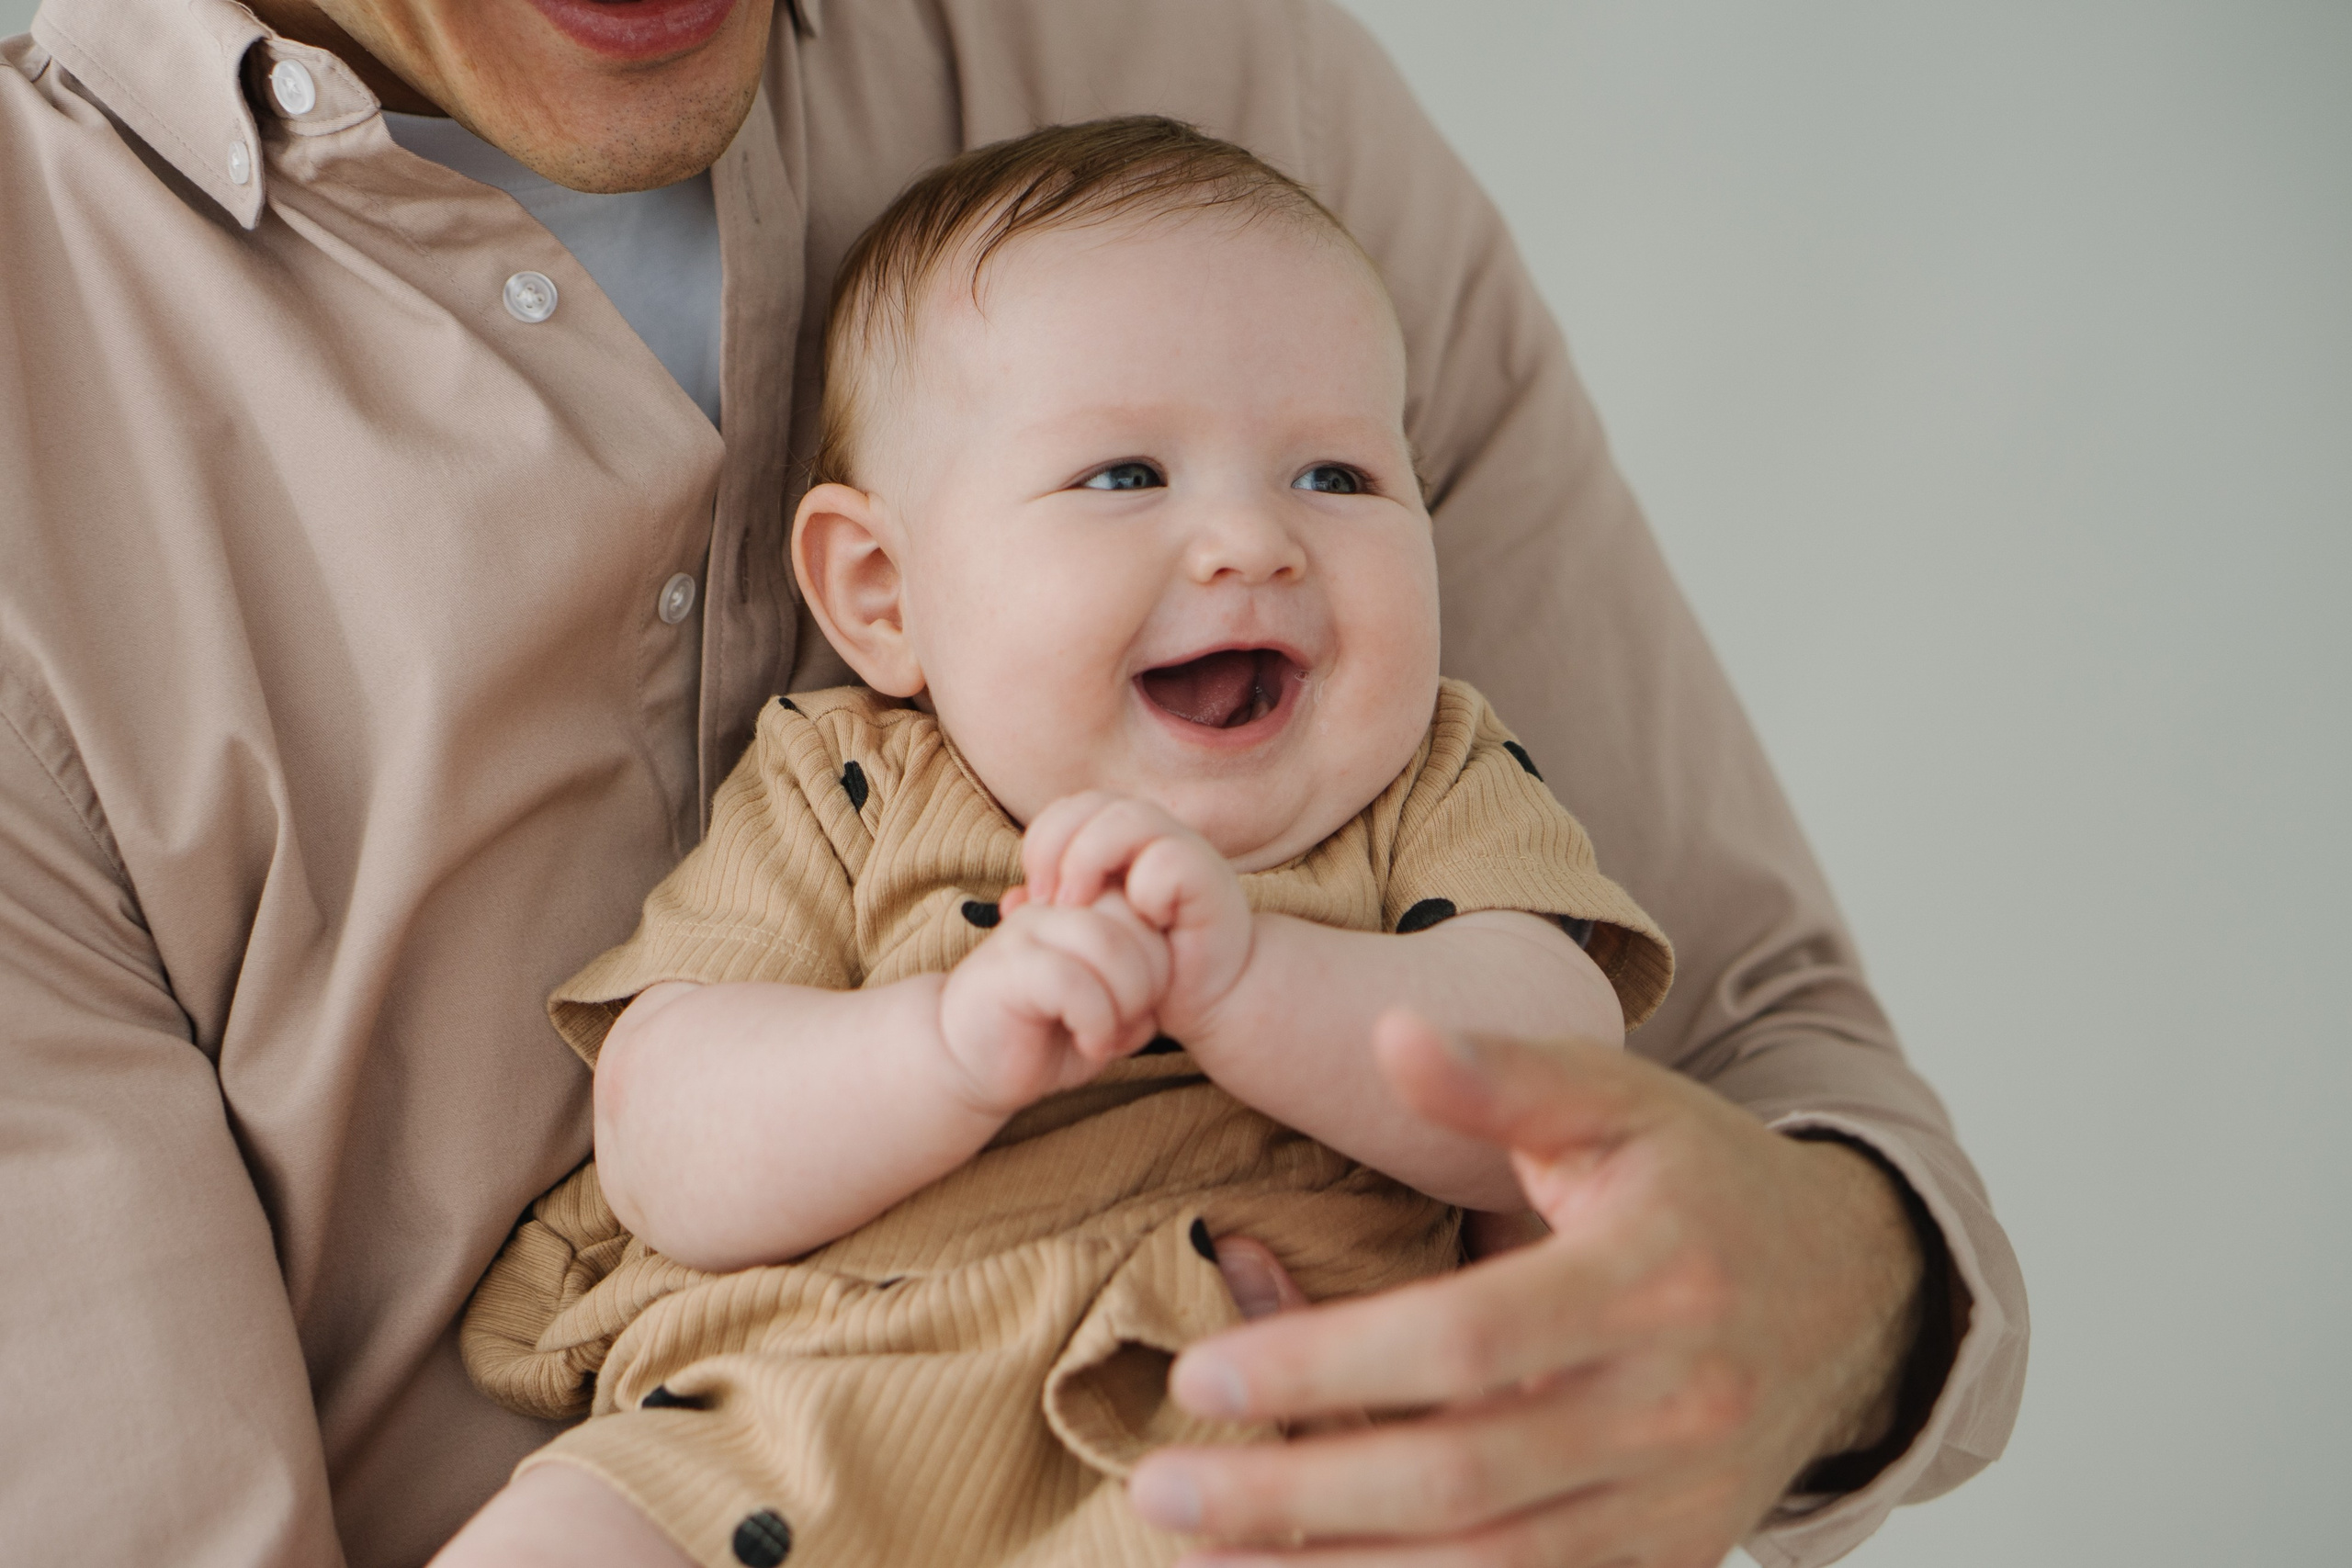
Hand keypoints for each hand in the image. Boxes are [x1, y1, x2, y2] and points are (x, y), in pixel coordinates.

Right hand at [935, 892, 1169, 1115]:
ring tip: (1109, 1035)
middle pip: (1135, 919)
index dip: (1163, 962)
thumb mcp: (1111, 1014)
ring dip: (1126, 1001)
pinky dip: (1097, 1021)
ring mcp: (1027, 932)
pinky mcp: (1008, 968)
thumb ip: (1143, 992)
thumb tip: (1168, 990)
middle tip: (1130, 1024)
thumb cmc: (1044, 1037)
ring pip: (1108, 943)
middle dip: (1150, 982)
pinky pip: (1074, 980)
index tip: (1141, 1008)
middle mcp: (1054, 908)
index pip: (1146, 905)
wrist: (968, 1065)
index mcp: (1081, 907)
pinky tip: (1089, 1044)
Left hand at [1006, 792, 1252, 1039]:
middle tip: (1049, 900)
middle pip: (1090, 802)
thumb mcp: (1088, 938)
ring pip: (1129, 817)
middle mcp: (1152, 832)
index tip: (1035, 895)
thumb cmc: (1146, 962)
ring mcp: (1185, 849)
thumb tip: (1011, 902)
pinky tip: (1142, 920)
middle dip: (1056, 846)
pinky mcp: (1211, 879)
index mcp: (1118, 837)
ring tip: (1079, 906)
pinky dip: (1146, 888)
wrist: (1209, 995)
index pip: (1067, 808)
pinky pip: (1169, 860)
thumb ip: (1051, 917)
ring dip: (1090, 860)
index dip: (1041, 842)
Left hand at [1128, 1011, 1927, 1566]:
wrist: (1850, 1297)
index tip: (1199, 1377)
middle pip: (1461, 1479)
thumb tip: (1390, 1034)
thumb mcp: (1619, 1100)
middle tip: (1161, 1491)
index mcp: (1649, 1276)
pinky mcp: (1667, 1560)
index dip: (1327, 1362)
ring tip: (1203, 1554)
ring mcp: (1673, 1504)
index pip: (1465, 1339)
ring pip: (1488, 1567)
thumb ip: (1503, 1074)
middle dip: (1298, 1496)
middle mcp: (1669, 1407)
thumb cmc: (1702, 1180)